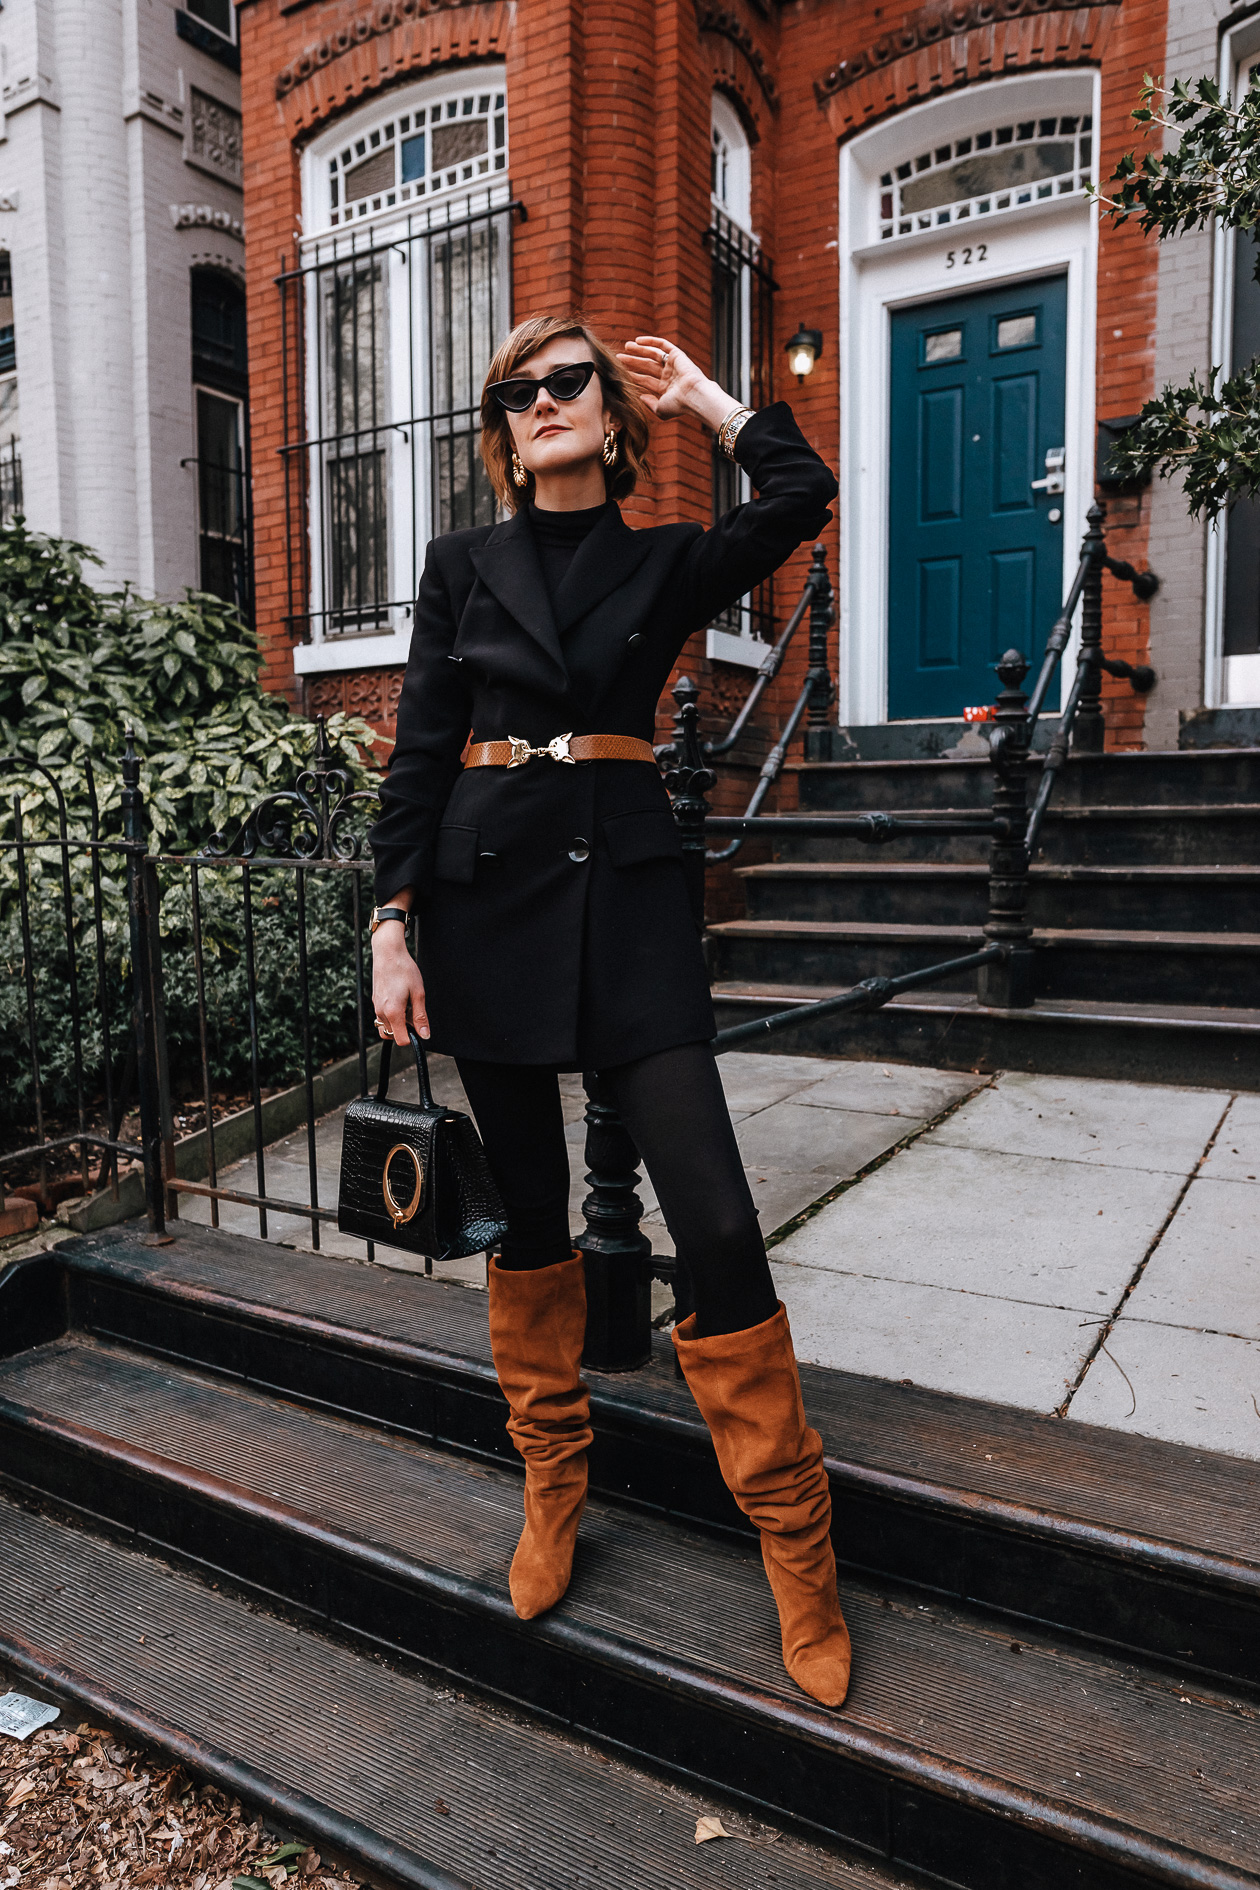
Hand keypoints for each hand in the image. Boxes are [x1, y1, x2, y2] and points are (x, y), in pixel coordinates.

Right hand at [372, 928, 429, 1043]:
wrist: (388, 953)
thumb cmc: (404, 970)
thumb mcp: (418, 994)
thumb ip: (420, 1017)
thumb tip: (425, 1035)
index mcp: (393, 1012)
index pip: (401, 1040)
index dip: (413, 1038)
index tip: (420, 1026)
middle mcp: (381, 1012)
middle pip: (393, 1035)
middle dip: (405, 1029)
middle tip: (414, 1012)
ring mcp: (376, 1007)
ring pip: (386, 1027)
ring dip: (398, 1023)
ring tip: (407, 1006)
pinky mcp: (375, 1001)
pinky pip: (382, 1017)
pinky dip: (392, 1015)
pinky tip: (400, 1000)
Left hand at [616, 335, 708, 420]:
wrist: (693, 396)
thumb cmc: (678, 405)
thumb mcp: (660, 410)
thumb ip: (649, 404)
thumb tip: (641, 397)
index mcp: (665, 389)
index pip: (645, 380)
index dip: (633, 375)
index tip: (620, 371)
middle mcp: (669, 376)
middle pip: (647, 366)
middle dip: (633, 361)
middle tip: (619, 357)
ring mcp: (673, 365)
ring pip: (653, 354)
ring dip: (639, 350)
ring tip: (626, 346)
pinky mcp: (677, 355)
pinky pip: (662, 345)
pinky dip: (651, 341)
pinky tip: (638, 340)